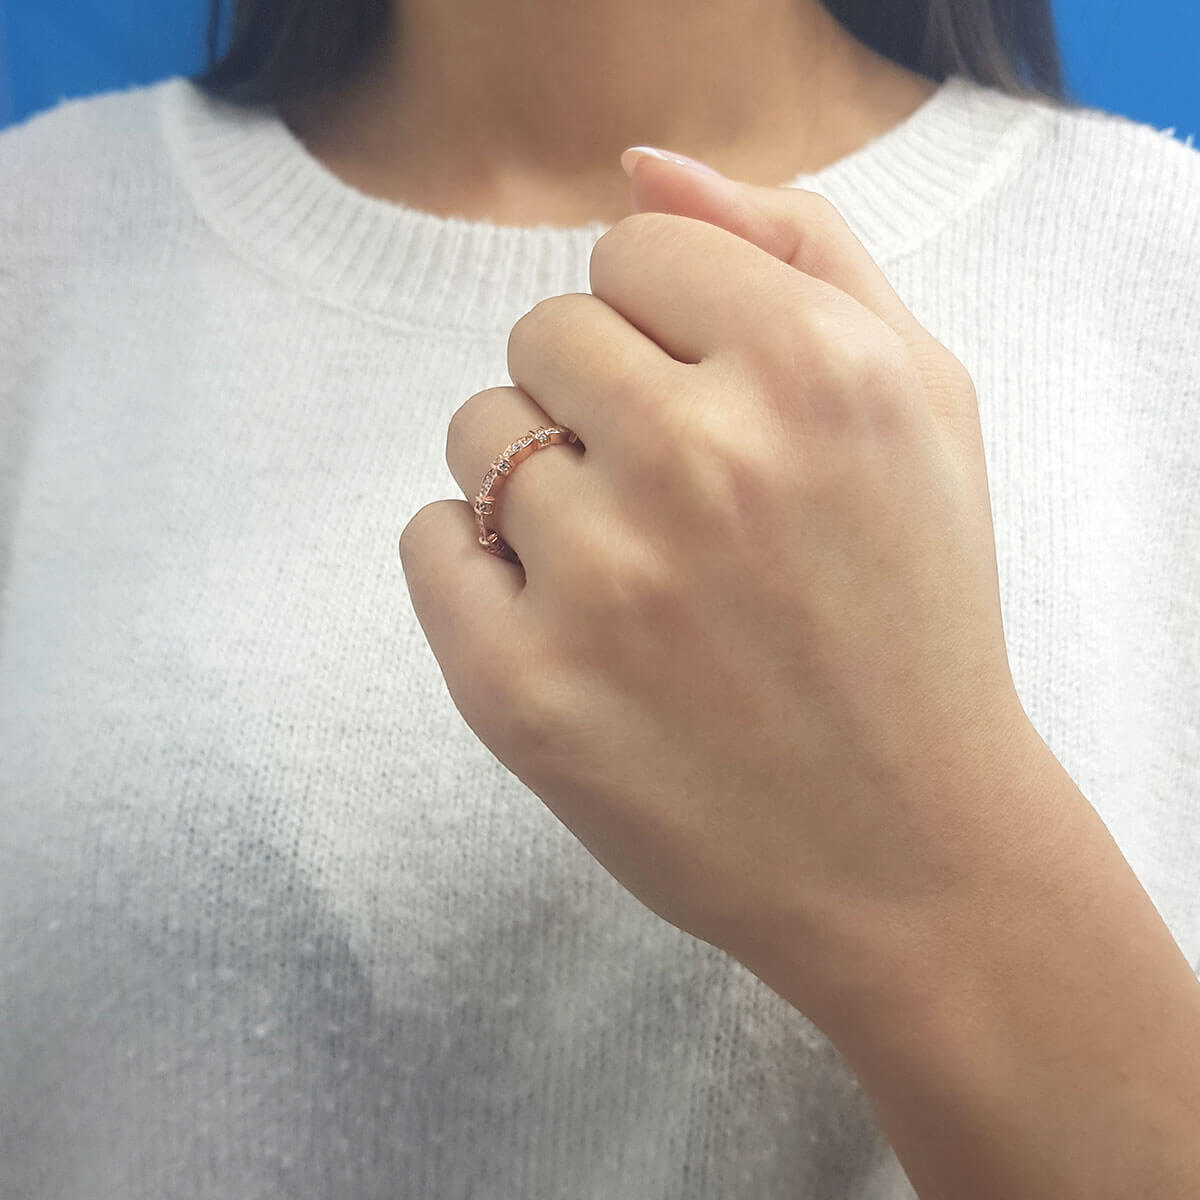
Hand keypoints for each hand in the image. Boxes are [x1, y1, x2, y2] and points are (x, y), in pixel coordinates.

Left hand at [398, 152, 1053, 1032]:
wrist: (906, 847)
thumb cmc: (917, 613)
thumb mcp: (922, 401)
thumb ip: (799, 248)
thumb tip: (642, 168)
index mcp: (815, 369)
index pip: (636, 247)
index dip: (669, 324)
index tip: (709, 399)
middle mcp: (704, 459)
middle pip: (545, 330)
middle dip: (598, 394)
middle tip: (673, 495)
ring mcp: (601, 581)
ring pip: (480, 432)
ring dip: (537, 478)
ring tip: (628, 568)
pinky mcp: (518, 688)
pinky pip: (429, 539)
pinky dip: (478, 565)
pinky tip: (565, 618)